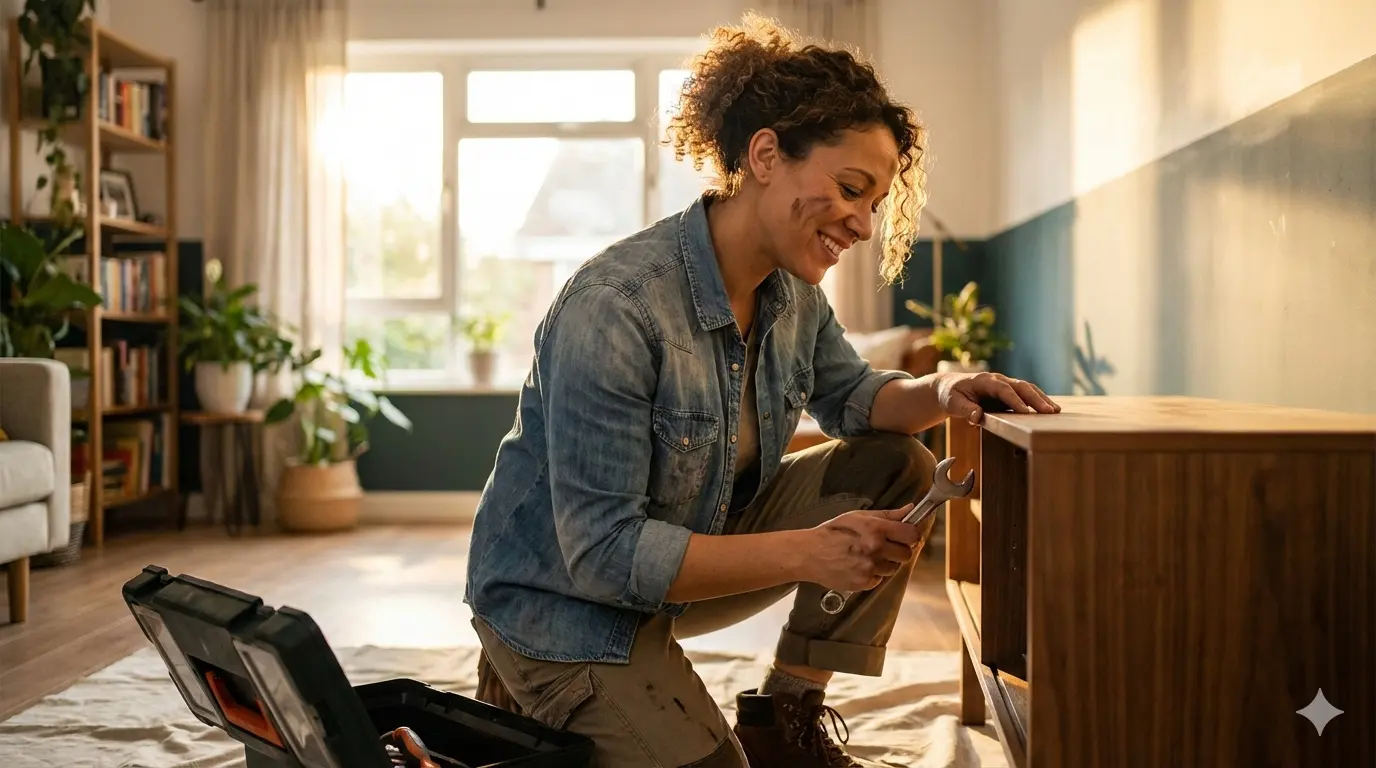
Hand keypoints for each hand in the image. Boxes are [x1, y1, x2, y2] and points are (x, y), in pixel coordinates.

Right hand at [801, 504, 923, 592]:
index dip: (911, 535)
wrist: (810, 553)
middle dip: (899, 550)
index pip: (911, 534)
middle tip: (885, 547)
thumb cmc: (833, 532)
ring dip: (886, 563)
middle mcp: (875, 549)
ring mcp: (870, 568)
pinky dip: (873, 575)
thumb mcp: (858, 516)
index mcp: (876, 529)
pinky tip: (860, 566)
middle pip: (906, 554)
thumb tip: (910, 509)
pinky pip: (879, 580)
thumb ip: (888, 515)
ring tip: (868, 556)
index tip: (906, 535)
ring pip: (893, 568)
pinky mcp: (864, 582)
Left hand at [932, 371, 1059, 424]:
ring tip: (1055, 411)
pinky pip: (1026, 394)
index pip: (1003, 390)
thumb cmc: (951, 395)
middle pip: (1020, 386)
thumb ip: (965, 410)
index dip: (1015, 401)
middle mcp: (997, 379)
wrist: (950, 387)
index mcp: (984, 380)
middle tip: (1049, 411)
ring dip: (1041, 399)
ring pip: (1027, 388)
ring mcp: (1005, 384)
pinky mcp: (1008, 391)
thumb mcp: (952, 403)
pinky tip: (1049, 409)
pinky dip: (1038, 400)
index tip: (1026, 413)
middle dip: (1036, 399)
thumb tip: (977, 417)